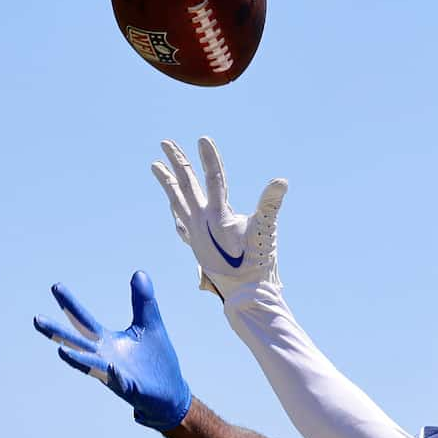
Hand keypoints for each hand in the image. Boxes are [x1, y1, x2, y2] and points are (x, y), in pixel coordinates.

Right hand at [34, 272, 192, 428]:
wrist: (170, 392)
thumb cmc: (156, 359)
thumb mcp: (150, 324)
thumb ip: (143, 301)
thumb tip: (139, 273)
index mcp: (107, 341)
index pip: (84, 321)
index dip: (70, 304)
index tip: (55, 287)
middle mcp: (104, 357)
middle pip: (77, 343)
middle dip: (57, 332)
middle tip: (36, 319)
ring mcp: (115, 375)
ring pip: (91, 366)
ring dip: (77, 359)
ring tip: (61, 350)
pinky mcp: (131, 388)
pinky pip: (121, 382)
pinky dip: (115, 375)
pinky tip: (112, 368)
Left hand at [150, 136, 283, 296]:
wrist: (244, 298)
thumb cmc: (257, 265)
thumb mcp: (266, 232)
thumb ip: (271, 204)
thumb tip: (281, 180)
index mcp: (218, 216)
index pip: (214, 179)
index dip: (209, 158)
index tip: (202, 139)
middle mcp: (201, 223)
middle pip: (186, 184)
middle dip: (176, 161)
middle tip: (165, 142)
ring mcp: (195, 235)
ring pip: (176, 201)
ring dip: (167, 182)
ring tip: (155, 166)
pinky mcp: (195, 246)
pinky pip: (180, 222)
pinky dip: (174, 210)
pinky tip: (171, 207)